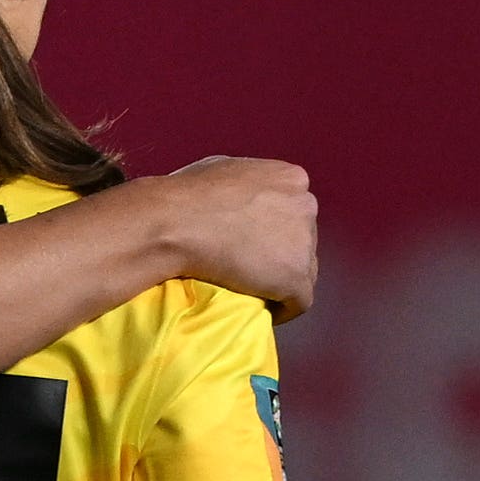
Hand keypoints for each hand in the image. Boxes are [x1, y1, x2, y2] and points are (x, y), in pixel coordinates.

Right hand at [142, 154, 318, 314]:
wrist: (174, 224)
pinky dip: (282, 308)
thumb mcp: (217, 169)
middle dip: (279, 251)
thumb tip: (233, 197)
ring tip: (253, 290)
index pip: (292, 207)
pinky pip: (298, 301)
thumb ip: (240, 183)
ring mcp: (304, 244)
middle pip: (301, 236)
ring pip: (303, 268)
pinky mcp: (295, 280)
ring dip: (280, 279)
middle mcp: (305, 206)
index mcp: (289, 178)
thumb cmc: (185, 194)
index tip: (249, 239)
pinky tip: (264, 311)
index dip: (272, 226)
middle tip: (247, 265)